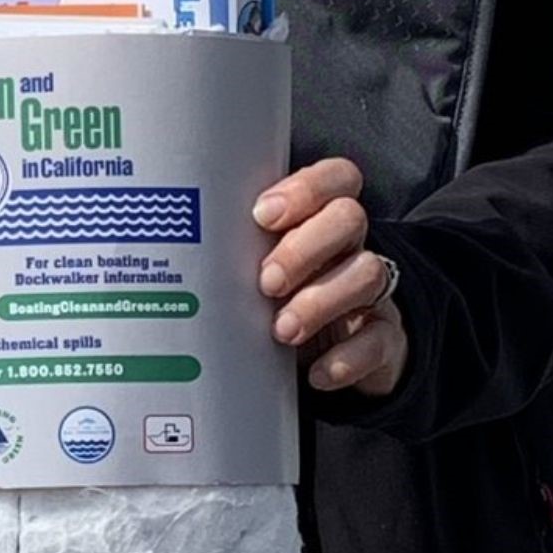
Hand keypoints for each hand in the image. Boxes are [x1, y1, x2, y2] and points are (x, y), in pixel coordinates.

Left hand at [253, 157, 409, 396]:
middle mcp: (350, 248)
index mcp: (321, 219)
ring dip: (321, 300)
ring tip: (282, 331)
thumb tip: (167, 245)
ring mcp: (371, 292)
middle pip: (349, 217)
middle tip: (266, 282)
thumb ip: (234, 251)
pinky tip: (315, 374)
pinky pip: (379, 339)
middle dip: (304, 247)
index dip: (306, 189)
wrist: (336, 354)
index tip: (263, 215)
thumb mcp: (259, 268)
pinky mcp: (384, 338)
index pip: (336, 178)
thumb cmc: (279, 299)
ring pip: (369, 273)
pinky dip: (347, 358)